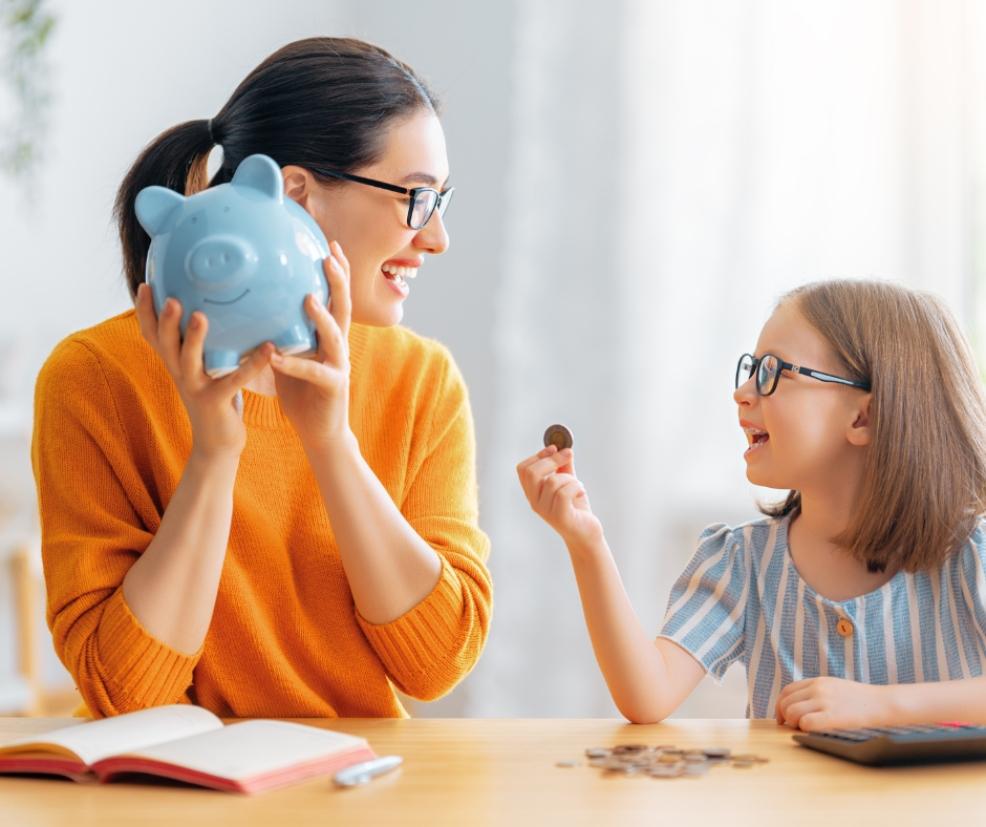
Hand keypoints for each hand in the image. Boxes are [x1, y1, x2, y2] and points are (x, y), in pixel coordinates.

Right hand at [135, 283, 273, 460]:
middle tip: (169, 298)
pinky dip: (252, 363)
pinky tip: (268, 348)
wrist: (217, 444)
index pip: (152, 334)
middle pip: (165, 344)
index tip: (145, 284)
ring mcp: (196, 388)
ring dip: (194, 338)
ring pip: (189, 361)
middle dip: (165, 320)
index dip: (144, 311)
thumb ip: (202, 344)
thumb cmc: (214, 398)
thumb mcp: (202, 368)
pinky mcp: (217, 401)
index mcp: (175, 362)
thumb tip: (212, 306)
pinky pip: (235, 380)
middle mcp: (180, 373)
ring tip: (201, 316)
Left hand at [269, 241, 352, 449]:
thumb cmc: (302, 393)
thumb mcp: (287, 355)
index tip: (329, 244)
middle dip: (338, 280)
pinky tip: (275, 355)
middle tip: (328, 255)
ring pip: (336, 336)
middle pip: (343, 307)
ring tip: (308, 298)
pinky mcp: (333, 388)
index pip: (335, 297)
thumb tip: (250, 306)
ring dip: (322, 316)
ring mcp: (339, 366)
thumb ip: (278, 332)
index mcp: (329, 337)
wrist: (320, 432)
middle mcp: (338, 347)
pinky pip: (314, 373)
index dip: (336, 271)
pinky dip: (294, 364)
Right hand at [516, 445, 602, 548]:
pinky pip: (565, 492)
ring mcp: (545, 511)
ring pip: (553, 481)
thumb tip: (564, 448)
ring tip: (578, 486)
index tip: (554, 448)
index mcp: (533, 492)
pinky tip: (581, 493)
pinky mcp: (559, 517)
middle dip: (552, 460)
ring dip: (570, 478)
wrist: (586, 533)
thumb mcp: (568, 483)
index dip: (538, 455)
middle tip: (568, 455)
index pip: (523, 469)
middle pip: (532, 473)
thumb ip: (564, 467)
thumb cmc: (575, 507)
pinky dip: (577, 487)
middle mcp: (534, 502)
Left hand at [775, 677, 889, 730]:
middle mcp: (818, 689)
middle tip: (792, 727)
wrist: (883, 703)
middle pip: (786, 702)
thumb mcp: (835, 687)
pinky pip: (806, 723)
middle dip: (785, 716)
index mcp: (818, 681)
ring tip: (803, 729)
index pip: (787, 691)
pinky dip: (804, 729)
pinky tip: (813, 732)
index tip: (782, 717)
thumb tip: (797, 704)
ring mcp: (825, 701)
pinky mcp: (833, 716)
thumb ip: (816, 691)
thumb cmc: (860, 700)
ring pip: (792, 713)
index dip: (780, 705)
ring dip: (793, 724)